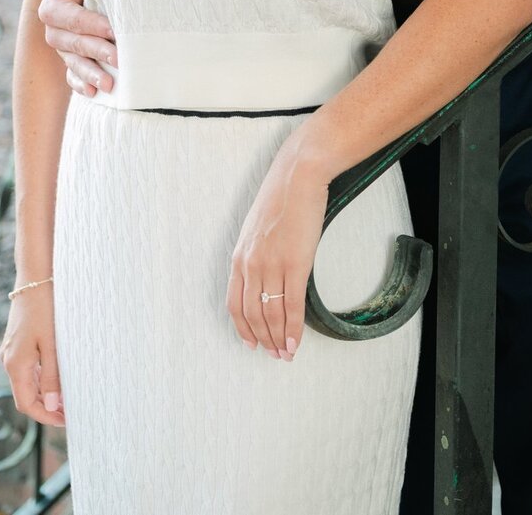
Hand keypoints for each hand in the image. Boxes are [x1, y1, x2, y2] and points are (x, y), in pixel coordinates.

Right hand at [0, 283, 64, 427]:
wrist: (34, 277)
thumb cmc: (45, 308)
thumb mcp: (51, 344)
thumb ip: (51, 376)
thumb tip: (50, 405)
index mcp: (15, 364)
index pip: (26, 404)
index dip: (45, 416)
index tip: (66, 421)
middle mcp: (8, 360)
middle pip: (25, 396)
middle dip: (46, 407)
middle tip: (70, 412)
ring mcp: (10, 350)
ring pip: (26, 383)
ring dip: (44, 394)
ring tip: (67, 398)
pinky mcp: (16, 341)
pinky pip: (26, 369)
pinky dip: (40, 379)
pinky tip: (56, 377)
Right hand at [38, 0, 117, 95]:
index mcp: (53, 5)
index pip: (74, 18)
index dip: (93, 25)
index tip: (114, 31)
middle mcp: (53, 29)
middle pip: (74, 44)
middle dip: (97, 52)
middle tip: (119, 59)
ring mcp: (62, 47)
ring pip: (74, 63)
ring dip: (91, 74)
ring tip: (109, 84)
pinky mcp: (71, 59)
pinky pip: (72, 76)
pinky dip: (81, 85)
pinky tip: (93, 93)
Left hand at [227, 132, 328, 362]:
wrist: (298, 176)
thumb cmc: (280, 197)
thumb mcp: (257, 228)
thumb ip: (256, 254)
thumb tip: (265, 277)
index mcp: (239, 256)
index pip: (234, 304)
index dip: (242, 328)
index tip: (252, 343)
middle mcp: (250, 264)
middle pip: (252, 315)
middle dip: (263, 339)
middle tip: (274, 355)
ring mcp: (271, 265)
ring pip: (271, 315)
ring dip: (278, 340)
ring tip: (286, 354)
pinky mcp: (295, 263)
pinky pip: (291, 306)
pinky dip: (293, 330)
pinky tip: (295, 343)